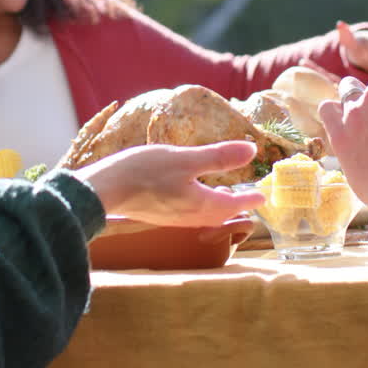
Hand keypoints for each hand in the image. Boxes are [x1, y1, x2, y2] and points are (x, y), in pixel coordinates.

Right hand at [77, 141, 266, 226]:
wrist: (105, 191)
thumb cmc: (145, 173)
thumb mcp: (185, 158)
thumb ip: (219, 156)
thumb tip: (252, 150)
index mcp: (203, 204)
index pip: (235, 204)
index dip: (250, 199)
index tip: (263, 197)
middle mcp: (191, 216)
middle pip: (221, 212)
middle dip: (235, 204)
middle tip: (248, 195)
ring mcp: (174, 217)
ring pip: (204, 213)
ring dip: (216, 203)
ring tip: (222, 191)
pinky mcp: (160, 213)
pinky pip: (188, 211)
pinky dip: (199, 202)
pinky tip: (191, 190)